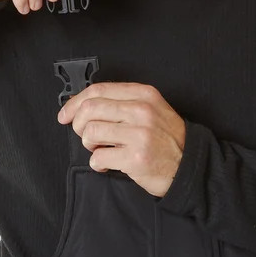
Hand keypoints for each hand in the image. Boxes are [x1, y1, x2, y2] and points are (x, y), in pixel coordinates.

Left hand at [56, 82, 186, 197]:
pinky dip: (97, 163)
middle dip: (78, 125)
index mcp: (144, 94)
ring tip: (100, 149)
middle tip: (85, 136)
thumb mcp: (152, 109)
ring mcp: (139, 134)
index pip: (98, 90)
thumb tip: (83, 104)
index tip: (65, 114)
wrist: (190, 166)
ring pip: (91, 132)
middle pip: (90, 110)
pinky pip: (98, 157)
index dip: (75, 102)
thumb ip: (123, 102)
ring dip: (89, 145)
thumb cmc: (167, 139)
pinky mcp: (135, 158)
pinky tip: (107, 163)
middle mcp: (141, 111)